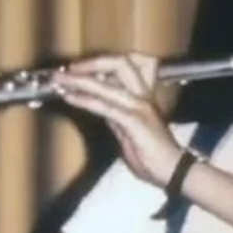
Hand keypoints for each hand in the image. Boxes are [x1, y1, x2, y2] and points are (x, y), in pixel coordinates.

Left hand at [53, 53, 183, 187]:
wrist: (172, 170)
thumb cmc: (154, 153)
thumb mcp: (131, 128)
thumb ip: (116, 113)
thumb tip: (96, 103)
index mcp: (144, 96)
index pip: (127, 66)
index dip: (102, 63)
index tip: (80, 68)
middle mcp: (143, 96)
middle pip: (121, 63)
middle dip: (92, 62)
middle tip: (69, 69)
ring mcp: (139, 107)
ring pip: (108, 84)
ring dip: (79, 80)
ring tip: (59, 80)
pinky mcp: (134, 121)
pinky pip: (105, 106)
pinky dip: (84, 100)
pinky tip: (69, 98)